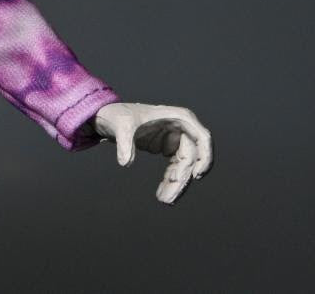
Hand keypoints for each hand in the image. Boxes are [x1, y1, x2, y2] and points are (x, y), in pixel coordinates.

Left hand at [93, 101, 212, 204]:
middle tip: (168, 198)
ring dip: (176, 184)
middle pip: (191, 158)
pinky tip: (162, 194)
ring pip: (184, 167)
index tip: (196, 175)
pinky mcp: (169, 149)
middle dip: (181, 179)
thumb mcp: (121, 125)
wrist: (110, 116)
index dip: (204, 157)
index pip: (202, 137)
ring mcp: (176, 140)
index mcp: (178, 117)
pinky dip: (170, 181)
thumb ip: (124, 143)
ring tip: (164, 199)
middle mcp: (182, 128)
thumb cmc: (118, 114)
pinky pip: (175, 168)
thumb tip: (125, 162)